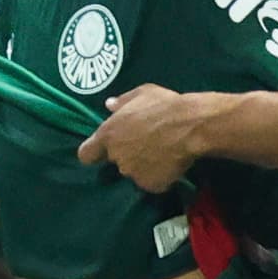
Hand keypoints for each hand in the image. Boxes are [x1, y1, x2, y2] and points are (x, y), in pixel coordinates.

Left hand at [76, 85, 218, 192]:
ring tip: (163, 152)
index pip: (86, 154)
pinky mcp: (151, 184)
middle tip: (147, 143)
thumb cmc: (165, 105)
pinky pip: (153, 182)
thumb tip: (109, 105)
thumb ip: (123, 101)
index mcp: (108, 135)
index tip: (103, 150)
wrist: (191, 126)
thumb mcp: (143, 93)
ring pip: (135, 171)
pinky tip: (171, 163)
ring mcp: (133, 173)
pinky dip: (160, 176)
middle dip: (127, 154)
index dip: (94, 152)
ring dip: (143, 165)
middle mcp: (116, 157)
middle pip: (115, 161)